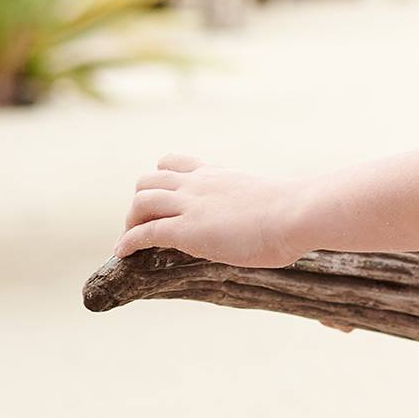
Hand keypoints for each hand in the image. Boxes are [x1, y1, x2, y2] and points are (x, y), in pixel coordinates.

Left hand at [112, 152, 309, 267]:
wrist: (297, 214)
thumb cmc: (296, 212)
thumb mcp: (268, 200)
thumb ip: (255, 208)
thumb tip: (273, 227)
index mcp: (217, 175)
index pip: (173, 163)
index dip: (161, 180)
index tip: (162, 200)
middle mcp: (198, 184)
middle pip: (147, 180)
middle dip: (140, 202)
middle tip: (144, 225)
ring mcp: (190, 205)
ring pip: (140, 201)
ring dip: (130, 221)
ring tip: (128, 242)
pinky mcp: (186, 230)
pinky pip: (143, 232)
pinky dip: (127, 242)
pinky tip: (121, 254)